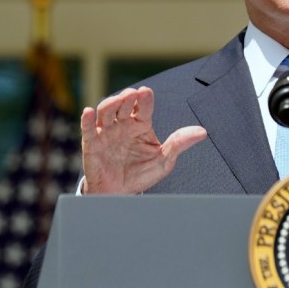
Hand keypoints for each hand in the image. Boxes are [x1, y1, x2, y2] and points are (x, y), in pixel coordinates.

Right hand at [80, 86, 206, 194]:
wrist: (120, 194)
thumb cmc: (141, 175)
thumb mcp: (164, 161)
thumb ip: (179, 144)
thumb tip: (202, 132)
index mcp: (141, 125)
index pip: (144, 107)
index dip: (145, 99)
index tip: (146, 93)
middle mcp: (123, 124)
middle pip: (124, 104)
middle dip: (127, 97)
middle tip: (132, 94)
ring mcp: (106, 132)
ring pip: (106, 112)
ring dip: (110, 103)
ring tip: (117, 100)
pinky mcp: (92, 143)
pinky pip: (87, 129)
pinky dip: (87, 119)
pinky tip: (88, 111)